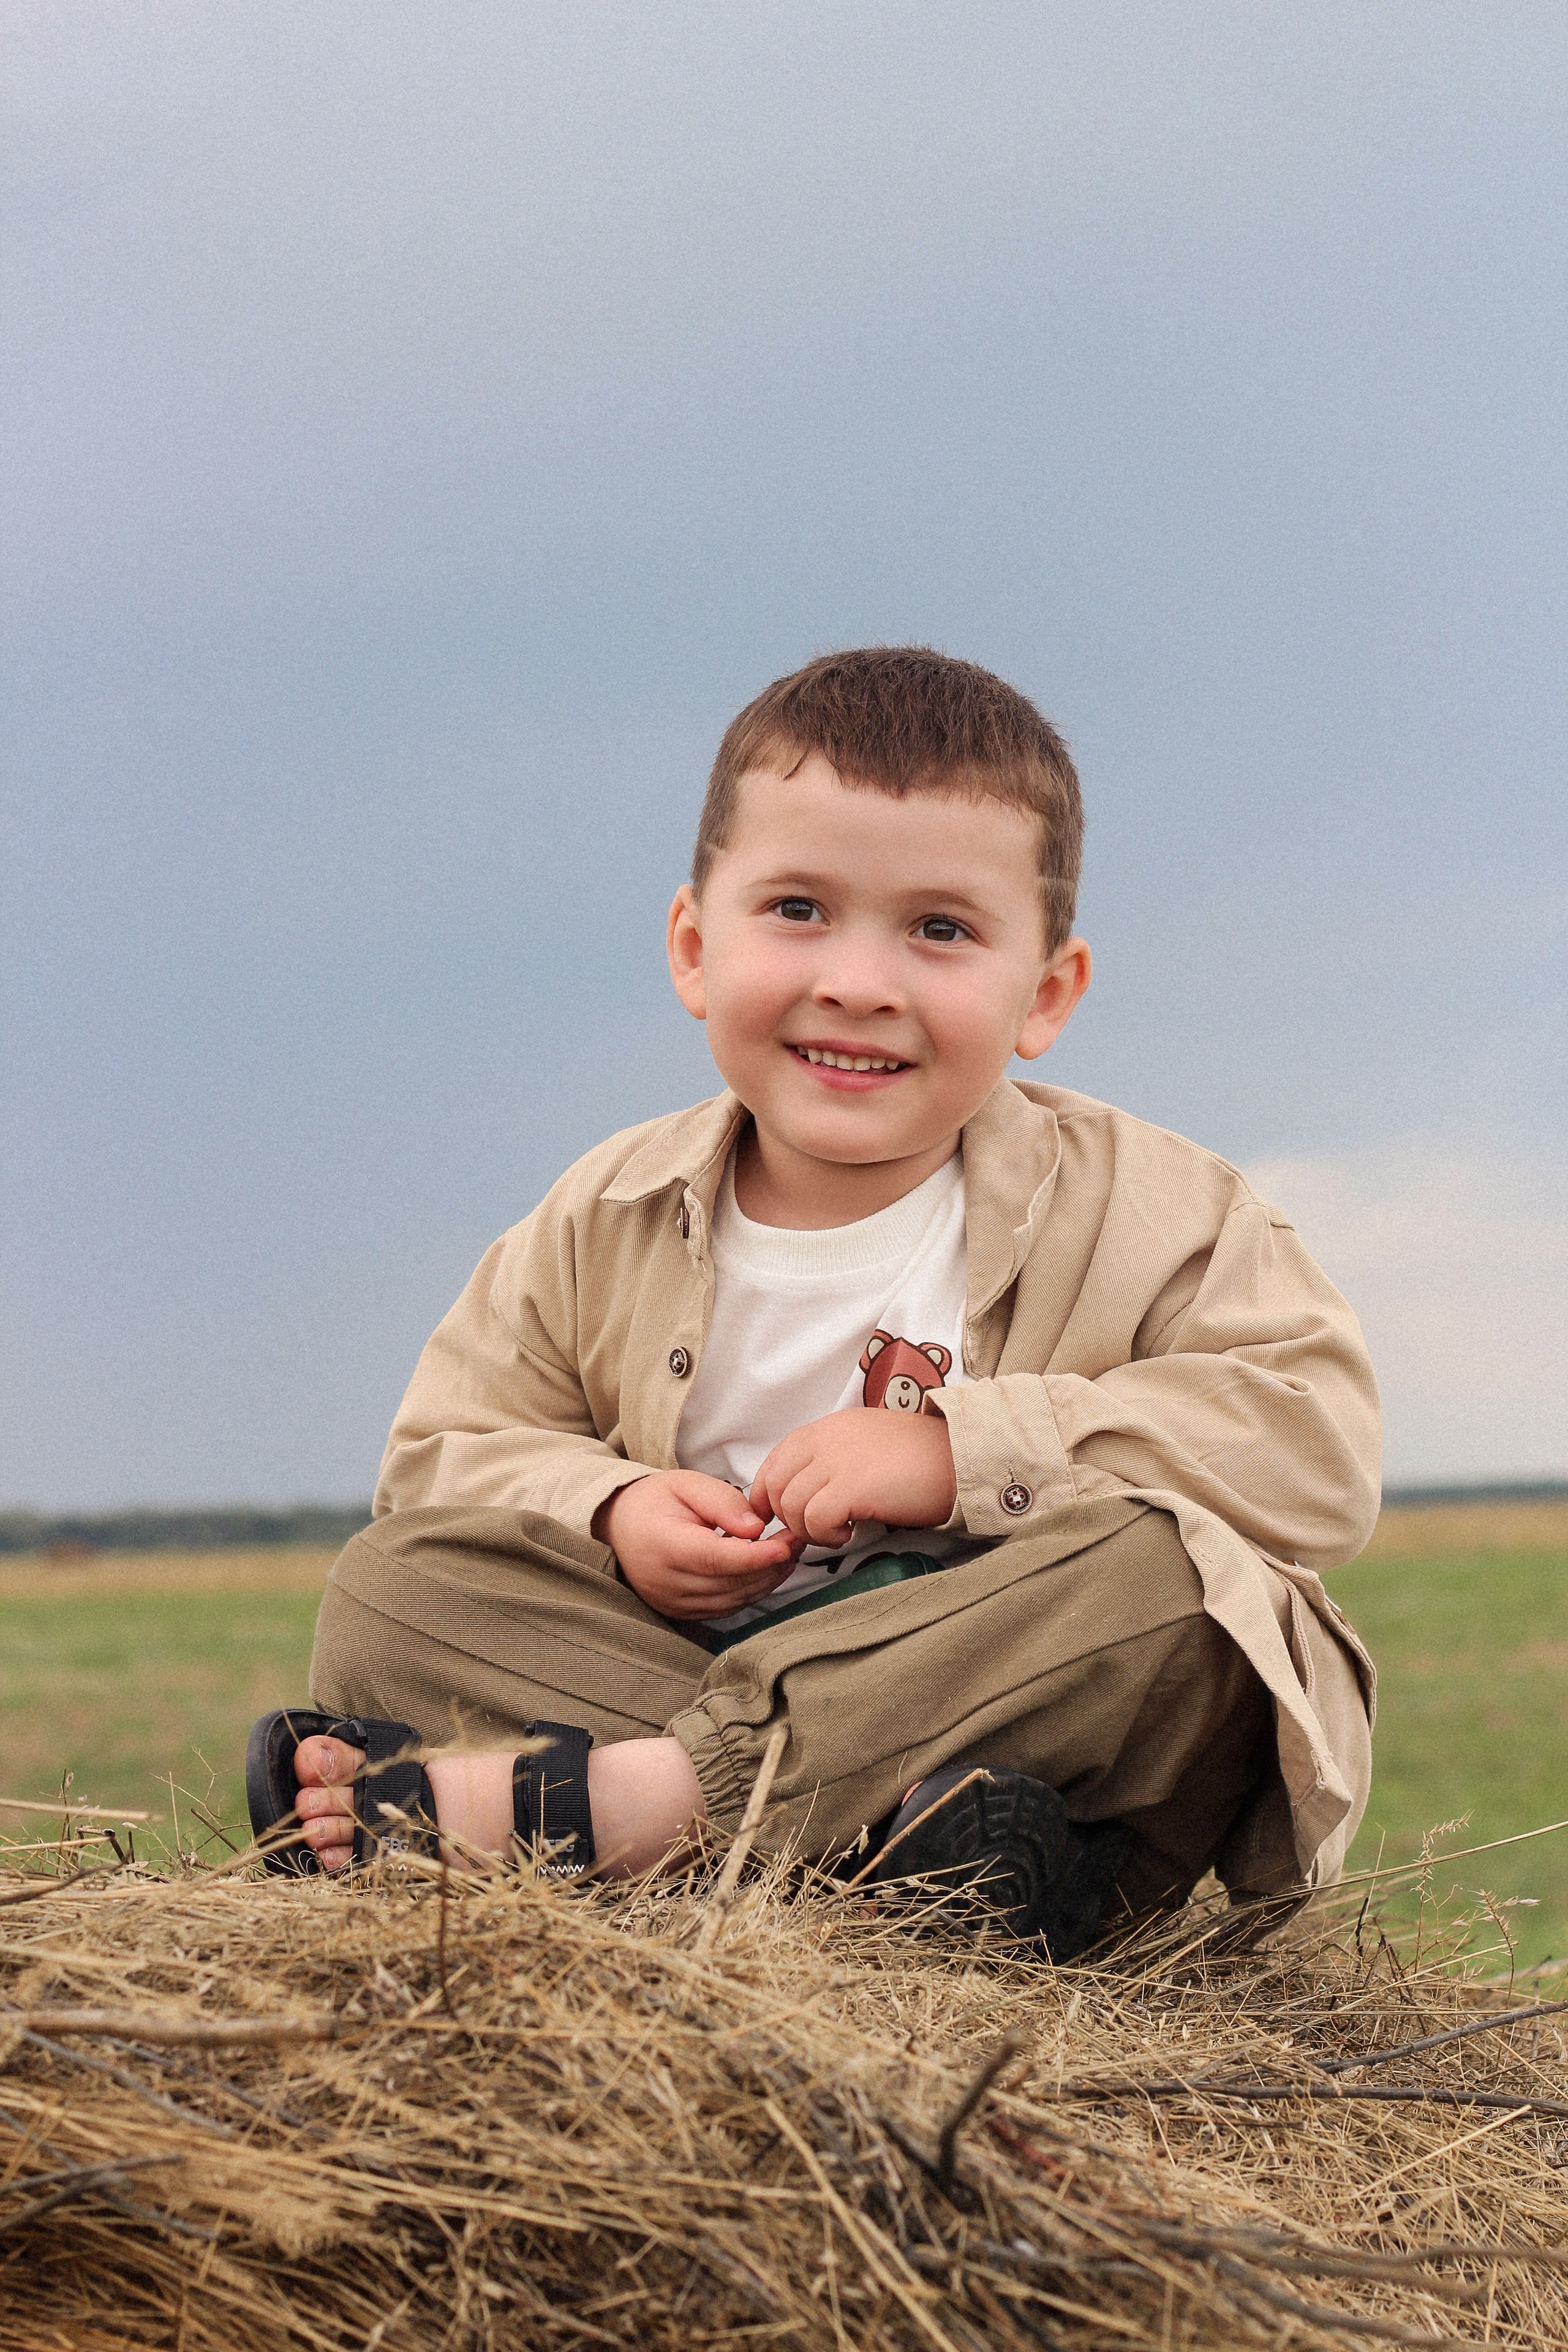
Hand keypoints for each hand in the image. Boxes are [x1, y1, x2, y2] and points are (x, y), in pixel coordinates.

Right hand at [592, 1471, 801, 1620]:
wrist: (619, 1526)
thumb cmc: (655, 1500)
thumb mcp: (686, 1483)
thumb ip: (723, 1502)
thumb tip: (756, 1528)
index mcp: (662, 1546)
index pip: (716, 1558)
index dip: (756, 1556)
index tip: (787, 1544)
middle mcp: (664, 1582)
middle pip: (729, 1582)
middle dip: (770, 1565)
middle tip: (797, 1539)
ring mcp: (671, 1603)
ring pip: (733, 1599)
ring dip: (766, 1579)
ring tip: (788, 1552)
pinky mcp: (680, 1612)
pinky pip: (726, 1608)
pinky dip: (751, 1590)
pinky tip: (766, 1569)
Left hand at [750, 1406, 956, 1548]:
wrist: (959, 1456)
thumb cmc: (919, 1458)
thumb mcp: (864, 1443)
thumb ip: (831, 1458)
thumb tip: (804, 1490)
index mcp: (825, 1428)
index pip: (773, 1463)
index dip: (770, 1496)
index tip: (785, 1519)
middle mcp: (824, 1439)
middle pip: (775, 1486)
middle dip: (787, 1518)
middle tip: (816, 1531)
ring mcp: (836, 1461)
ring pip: (790, 1506)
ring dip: (809, 1530)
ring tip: (839, 1531)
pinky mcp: (851, 1486)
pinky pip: (814, 1520)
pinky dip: (826, 1535)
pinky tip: (849, 1532)